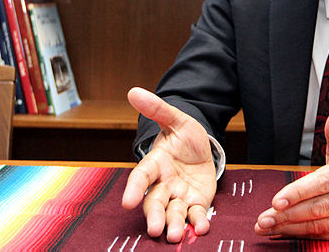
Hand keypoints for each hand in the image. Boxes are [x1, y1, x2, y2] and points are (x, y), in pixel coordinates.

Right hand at [121, 87, 216, 241]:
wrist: (202, 149)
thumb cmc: (184, 136)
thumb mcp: (176, 120)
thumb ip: (158, 109)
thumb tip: (134, 91)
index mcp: (155, 164)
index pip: (141, 176)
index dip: (134, 188)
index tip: (127, 202)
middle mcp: (164, 184)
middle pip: (155, 202)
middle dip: (154, 215)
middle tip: (155, 228)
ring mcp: (179, 196)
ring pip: (173, 213)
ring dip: (173, 224)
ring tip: (173, 235)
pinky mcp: (196, 203)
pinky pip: (195, 215)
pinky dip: (197, 223)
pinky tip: (201, 228)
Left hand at [254, 109, 328, 239]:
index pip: (322, 182)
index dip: (298, 193)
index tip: (276, 200)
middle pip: (318, 207)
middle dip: (287, 214)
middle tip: (263, 218)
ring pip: (319, 224)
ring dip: (290, 226)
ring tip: (267, 225)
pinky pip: (323, 234)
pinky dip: (301, 234)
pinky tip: (284, 230)